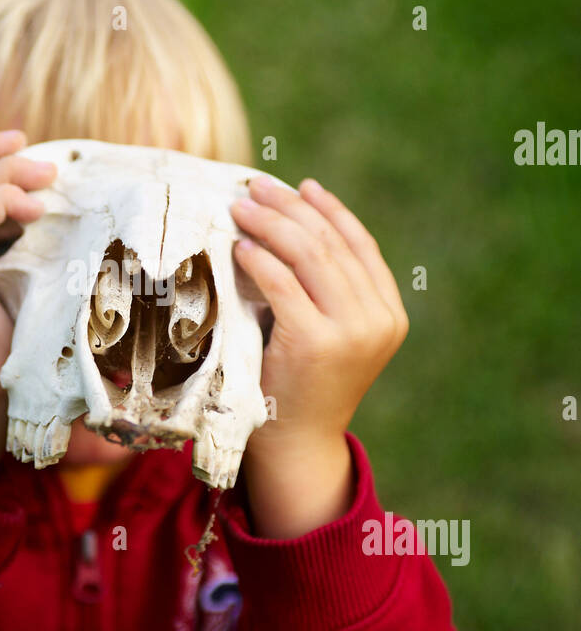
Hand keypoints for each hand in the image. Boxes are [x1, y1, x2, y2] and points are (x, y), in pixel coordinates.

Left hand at [230, 177, 408, 537]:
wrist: (296, 444)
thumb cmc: (302, 384)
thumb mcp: (330, 332)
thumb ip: (328, 290)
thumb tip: (294, 224)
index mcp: (390, 314)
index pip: (361, 245)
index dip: (330, 209)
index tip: (300, 186)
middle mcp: (379, 320)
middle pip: (331, 245)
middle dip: (291, 209)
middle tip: (255, 188)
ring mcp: (351, 332)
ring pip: (309, 257)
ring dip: (271, 225)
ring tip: (241, 207)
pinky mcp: (315, 343)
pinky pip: (283, 285)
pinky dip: (260, 260)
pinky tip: (240, 247)